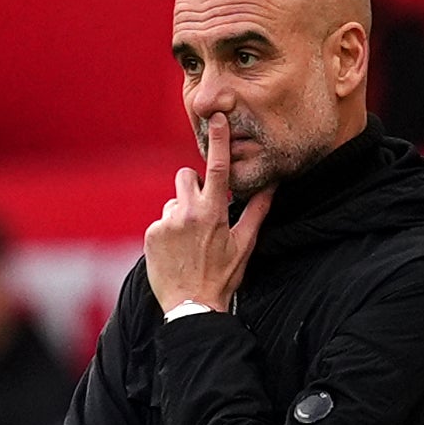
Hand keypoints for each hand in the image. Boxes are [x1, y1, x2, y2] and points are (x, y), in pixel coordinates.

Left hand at [144, 112, 271, 315]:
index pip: (218, 168)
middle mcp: (187, 213)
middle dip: (194, 188)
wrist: (192, 307)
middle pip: (186, 177)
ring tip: (189, 242)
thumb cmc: (223, 277)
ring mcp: (166, 222)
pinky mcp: (150, 234)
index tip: (217, 116)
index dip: (219, 140)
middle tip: (202, 214)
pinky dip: (167, 232)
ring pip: (174, 202)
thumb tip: (272, 186)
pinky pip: (160, 221)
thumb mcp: (244, 244)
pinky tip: (176, 252)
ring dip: (181, 214)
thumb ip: (257, 211)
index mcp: (213, 213)